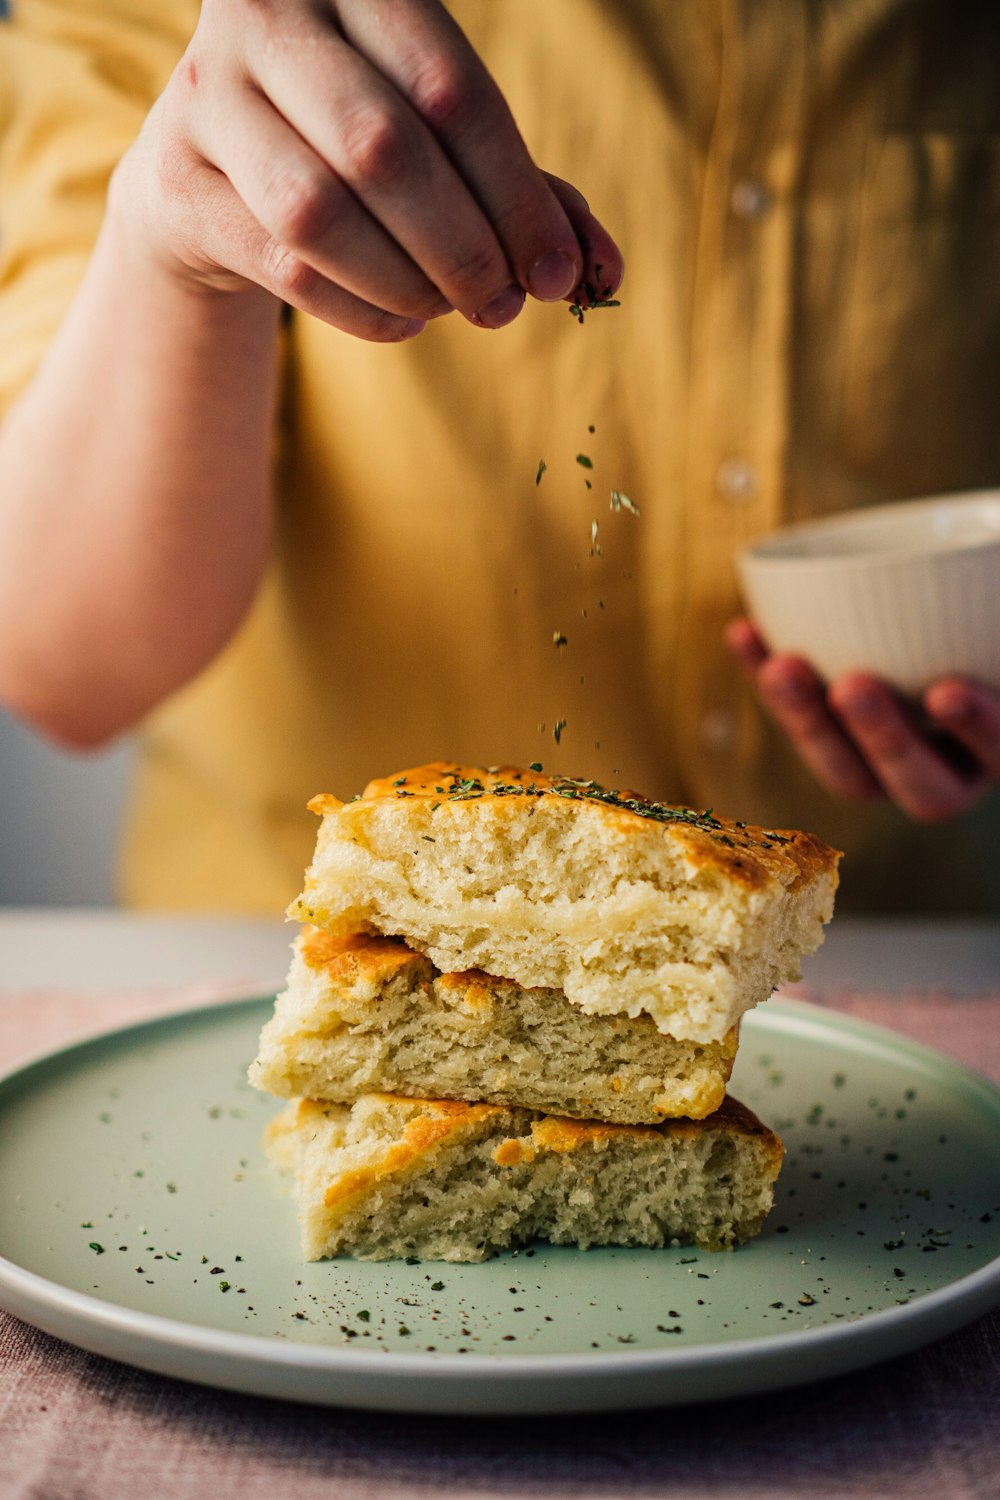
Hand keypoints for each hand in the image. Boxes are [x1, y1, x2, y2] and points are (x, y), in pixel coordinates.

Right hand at [114, 0, 622, 340]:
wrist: (216, 170)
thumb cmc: (356, 144)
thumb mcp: (445, 147)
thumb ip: (526, 193)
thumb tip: (603, 271)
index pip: (449, 90)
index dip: (517, 195)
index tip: (564, 273)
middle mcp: (266, 18)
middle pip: (383, 150)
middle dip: (465, 248)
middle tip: (507, 305)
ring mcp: (208, 97)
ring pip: (321, 213)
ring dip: (408, 284)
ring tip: (452, 311)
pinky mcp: (177, 182)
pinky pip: (285, 267)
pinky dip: (363, 311)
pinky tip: (403, 321)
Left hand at [725, 618, 999, 820]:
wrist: (953, 617)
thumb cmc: (994, 612)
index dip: (980, 729)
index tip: (950, 691)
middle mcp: (951, 770)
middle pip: (917, 785)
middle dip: (881, 737)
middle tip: (853, 684)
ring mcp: (888, 762)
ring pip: (846, 771)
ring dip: (805, 721)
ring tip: (781, 665)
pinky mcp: (834, 734)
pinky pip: (797, 720)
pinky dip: (765, 675)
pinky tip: (741, 631)